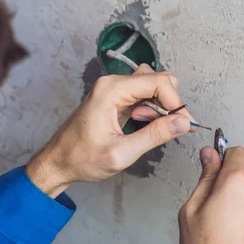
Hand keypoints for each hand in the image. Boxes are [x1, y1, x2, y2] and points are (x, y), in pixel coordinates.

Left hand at [26, 64, 197, 196]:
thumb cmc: (81, 159)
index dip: (176, 103)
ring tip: (152, 132)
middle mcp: (112, 84)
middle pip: (157, 80)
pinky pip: (141, 97)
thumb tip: (183, 123)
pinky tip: (144, 128)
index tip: (185, 124)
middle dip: (170, 104)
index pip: (159, 82)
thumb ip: (155, 135)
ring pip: (151, 88)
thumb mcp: (122, 152)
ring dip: (160, 108)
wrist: (58, 163)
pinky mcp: (114, 100)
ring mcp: (112, 91)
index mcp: (111, 90)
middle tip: (171, 129)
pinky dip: (150, 111)